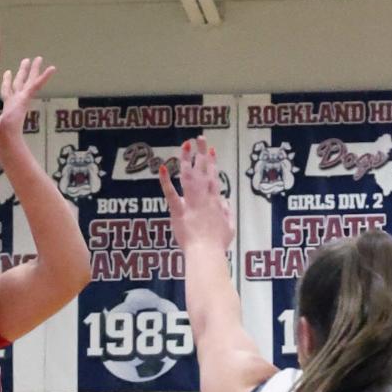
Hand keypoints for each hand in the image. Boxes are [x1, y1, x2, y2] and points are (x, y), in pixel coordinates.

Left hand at [0, 57, 54, 151]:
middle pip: (20, 83)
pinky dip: (44, 77)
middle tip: (26, 60)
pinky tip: (52, 68)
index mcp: (7, 109)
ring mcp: (22, 101)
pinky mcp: (25, 99)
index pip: (7, 92)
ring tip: (39, 58)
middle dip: (23, 72)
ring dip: (34, 70)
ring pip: (29, 81)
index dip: (7, 82)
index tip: (8, 72)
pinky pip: (36, 85)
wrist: (4, 141)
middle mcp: (16, 103)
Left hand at [159, 135, 234, 252]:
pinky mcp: (178, 211)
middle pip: (203, 171)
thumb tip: (226, 202)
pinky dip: (166, 181)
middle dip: (201, 153)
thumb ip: (227, 212)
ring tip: (185, 144)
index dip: (212, 162)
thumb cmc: (217, 244)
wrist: (206, 253)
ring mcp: (191, 203)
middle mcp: (204, 197)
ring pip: (189, 176)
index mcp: (216, 201)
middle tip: (199, 138)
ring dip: (187, 159)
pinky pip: (171, 194)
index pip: (214, 177)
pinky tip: (162, 168)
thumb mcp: (229, 227)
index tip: (211, 150)